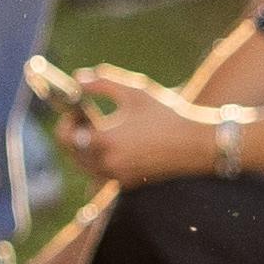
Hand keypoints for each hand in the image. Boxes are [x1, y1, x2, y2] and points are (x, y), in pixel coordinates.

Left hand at [37, 65, 223, 189]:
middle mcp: (107, 162)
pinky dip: (100, 160)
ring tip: (102, 129)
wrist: (198, 144)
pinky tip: (115, 143)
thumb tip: (76, 78)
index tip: (77, 109)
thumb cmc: (168, 114)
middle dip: (74, 134)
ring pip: (84, 165)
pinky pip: (101, 174)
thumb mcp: (136, 92)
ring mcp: (116, 176)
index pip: (66, 134)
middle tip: (87, 118)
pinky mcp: (126, 184)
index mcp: (105, 139)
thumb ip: (102, 82)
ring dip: (85, 148)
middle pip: (72, 151)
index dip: (67, 120)